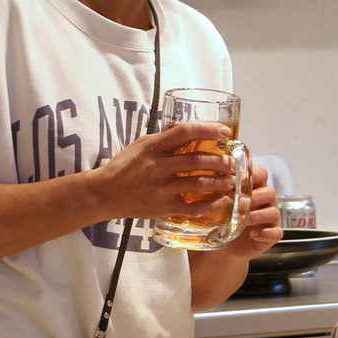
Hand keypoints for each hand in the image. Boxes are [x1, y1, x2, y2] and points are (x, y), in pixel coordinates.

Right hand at [90, 120, 240, 221]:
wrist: (105, 193)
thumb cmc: (125, 166)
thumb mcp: (142, 145)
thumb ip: (166, 140)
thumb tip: (194, 132)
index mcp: (153, 146)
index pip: (185, 132)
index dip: (208, 130)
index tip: (225, 132)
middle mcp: (157, 166)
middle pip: (197, 160)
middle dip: (221, 161)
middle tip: (233, 162)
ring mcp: (161, 188)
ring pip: (199, 183)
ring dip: (220, 181)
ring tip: (232, 180)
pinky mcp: (163, 207)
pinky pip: (193, 207)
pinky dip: (211, 205)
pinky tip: (222, 200)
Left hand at [220, 164, 284, 259]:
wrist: (219, 247)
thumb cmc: (219, 220)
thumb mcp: (216, 202)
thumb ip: (220, 187)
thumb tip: (215, 173)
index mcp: (254, 188)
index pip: (261, 174)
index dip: (255, 175)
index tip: (241, 179)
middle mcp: (264, 202)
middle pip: (270, 193)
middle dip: (255, 197)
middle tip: (240, 203)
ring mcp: (269, 219)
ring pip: (273, 212)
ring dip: (259, 215)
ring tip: (245, 220)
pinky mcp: (270, 235)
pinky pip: (276, 233)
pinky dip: (266, 233)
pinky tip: (253, 234)